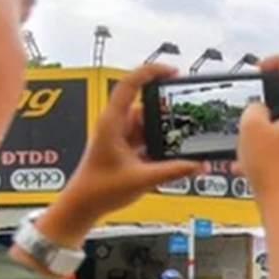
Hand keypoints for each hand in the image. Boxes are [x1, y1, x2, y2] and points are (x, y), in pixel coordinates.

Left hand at [37, 64, 201, 244]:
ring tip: (181, 138)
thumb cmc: (97, 189)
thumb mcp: (141, 179)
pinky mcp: (125, 147)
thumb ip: (173, 171)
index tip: (172, 72)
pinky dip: (160, 143)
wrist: (82, 206)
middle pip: (146, 105)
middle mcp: (115, 124)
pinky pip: (147, 138)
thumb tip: (196, 164)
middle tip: (186, 114)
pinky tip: (172, 153)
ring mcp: (120, 135)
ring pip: (149, 123)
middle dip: (167, 111)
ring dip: (164, 131)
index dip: (152, 72)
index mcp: (112, 122)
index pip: (130, 83)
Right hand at [237, 55, 278, 207]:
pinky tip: (257, 162)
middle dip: (271, 104)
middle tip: (254, 112)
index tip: (265, 65)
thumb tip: (260, 111)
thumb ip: (254, 109)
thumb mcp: (250, 130)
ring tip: (250, 146)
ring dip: (271, 130)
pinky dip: (276, 147)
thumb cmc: (274, 174)